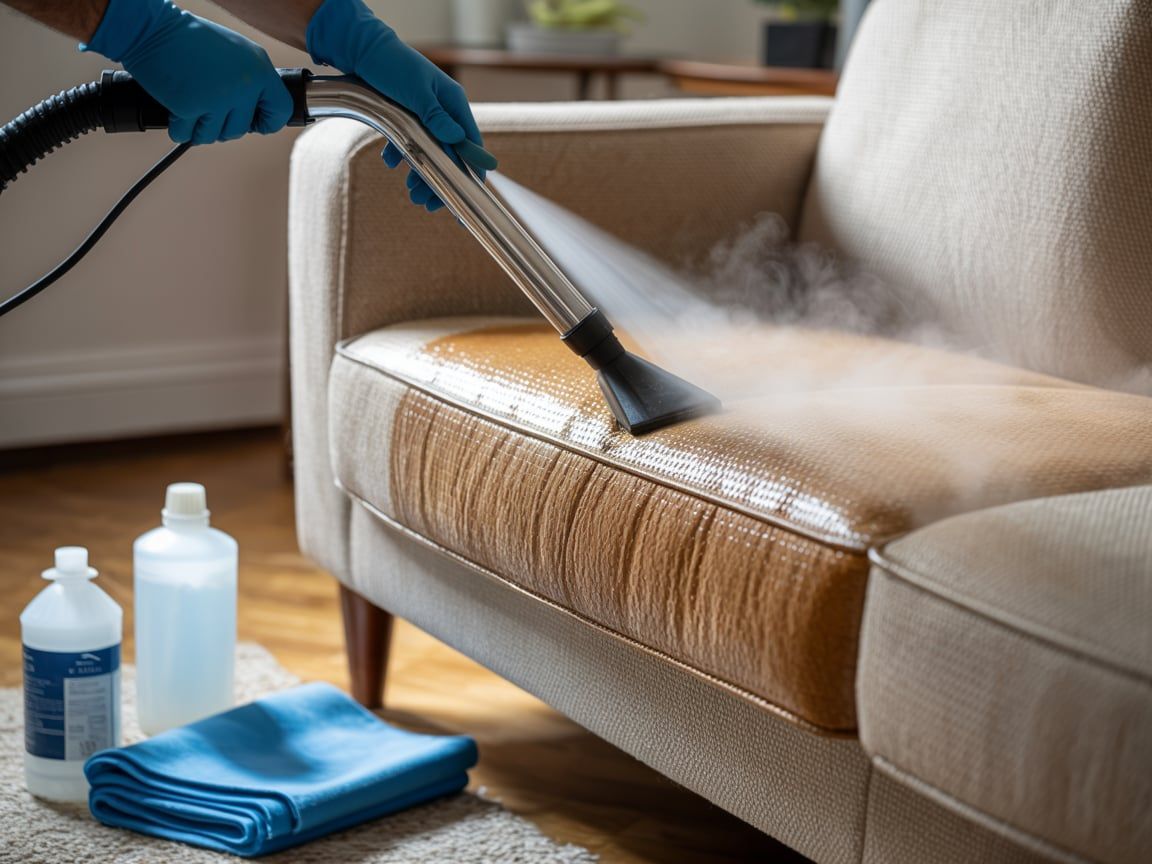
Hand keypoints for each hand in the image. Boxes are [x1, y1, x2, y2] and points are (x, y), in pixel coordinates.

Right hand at [83, 0, 293, 144]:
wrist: (153, 28)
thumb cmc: (190, 40)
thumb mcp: (236, 53)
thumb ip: (251, 80)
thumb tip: (256, 112)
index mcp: (260, 69)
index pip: (280, 110)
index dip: (267, 122)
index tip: (254, 123)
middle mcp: (244, 84)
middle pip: (241, 130)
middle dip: (222, 126)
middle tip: (207, 110)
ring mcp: (219, 97)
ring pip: (214, 136)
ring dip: (199, 129)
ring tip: (191, 108)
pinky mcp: (191, 106)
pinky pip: (186, 135)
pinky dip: (179, 129)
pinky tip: (175, 111)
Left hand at [306, 0, 484, 212]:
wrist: (360, 49)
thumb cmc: (391, 64)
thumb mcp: (415, 91)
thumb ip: (436, 117)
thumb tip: (458, 141)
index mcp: (453, 104)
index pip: (471, 146)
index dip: (472, 174)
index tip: (468, 199)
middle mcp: (444, 111)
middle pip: (450, 155)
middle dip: (441, 181)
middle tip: (426, 203)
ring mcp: (425, 115)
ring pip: (430, 153)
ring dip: (422, 173)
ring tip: (412, 193)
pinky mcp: (406, 116)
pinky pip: (410, 142)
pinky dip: (402, 155)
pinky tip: (390, 162)